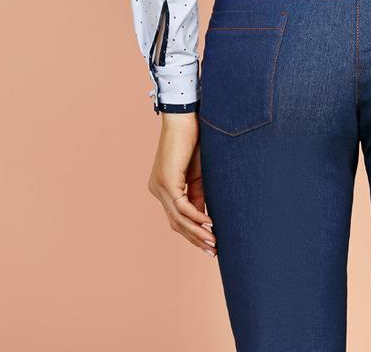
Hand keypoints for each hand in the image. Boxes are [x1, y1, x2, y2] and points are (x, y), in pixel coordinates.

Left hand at [147, 113, 217, 257]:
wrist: (186, 118)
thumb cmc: (194, 141)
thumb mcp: (198, 175)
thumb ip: (198, 196)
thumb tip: (205, 220)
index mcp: (163, 188)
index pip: (176, 218)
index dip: (193, 232)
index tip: (210, 243)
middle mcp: (157, 190)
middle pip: (176, 223)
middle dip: (195, 238)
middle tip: (212, 251)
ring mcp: (160, 186)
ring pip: (178, 218)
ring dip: (197, 232)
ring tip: (213, 243)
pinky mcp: (166, 180)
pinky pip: (182, 206)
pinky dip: (196, 216)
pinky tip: (209, 224)